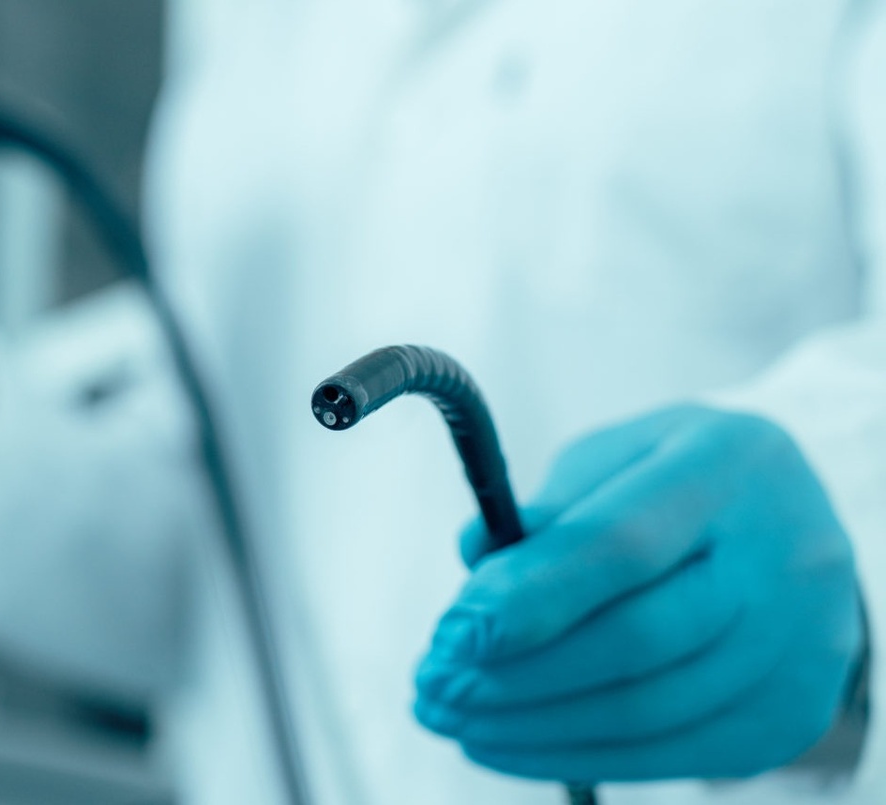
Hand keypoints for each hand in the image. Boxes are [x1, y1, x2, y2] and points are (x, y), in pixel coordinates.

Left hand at [413, 405, 864, 781]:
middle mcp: (785, 559)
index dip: (528, 597)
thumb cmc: (677, 480)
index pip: (623, 545)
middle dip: (516, 674)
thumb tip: (474, 558)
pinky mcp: (785, 714)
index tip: (451, 635)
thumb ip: (548, 507)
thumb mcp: (615, 457)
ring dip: (530, 725)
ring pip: (646, 710)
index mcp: (726, 466)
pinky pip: (665, 753)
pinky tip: (504, 740)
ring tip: (451, 715)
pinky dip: (572, 754)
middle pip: (637, 640)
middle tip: (433, 684)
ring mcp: (797, 647)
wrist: (796, 525)